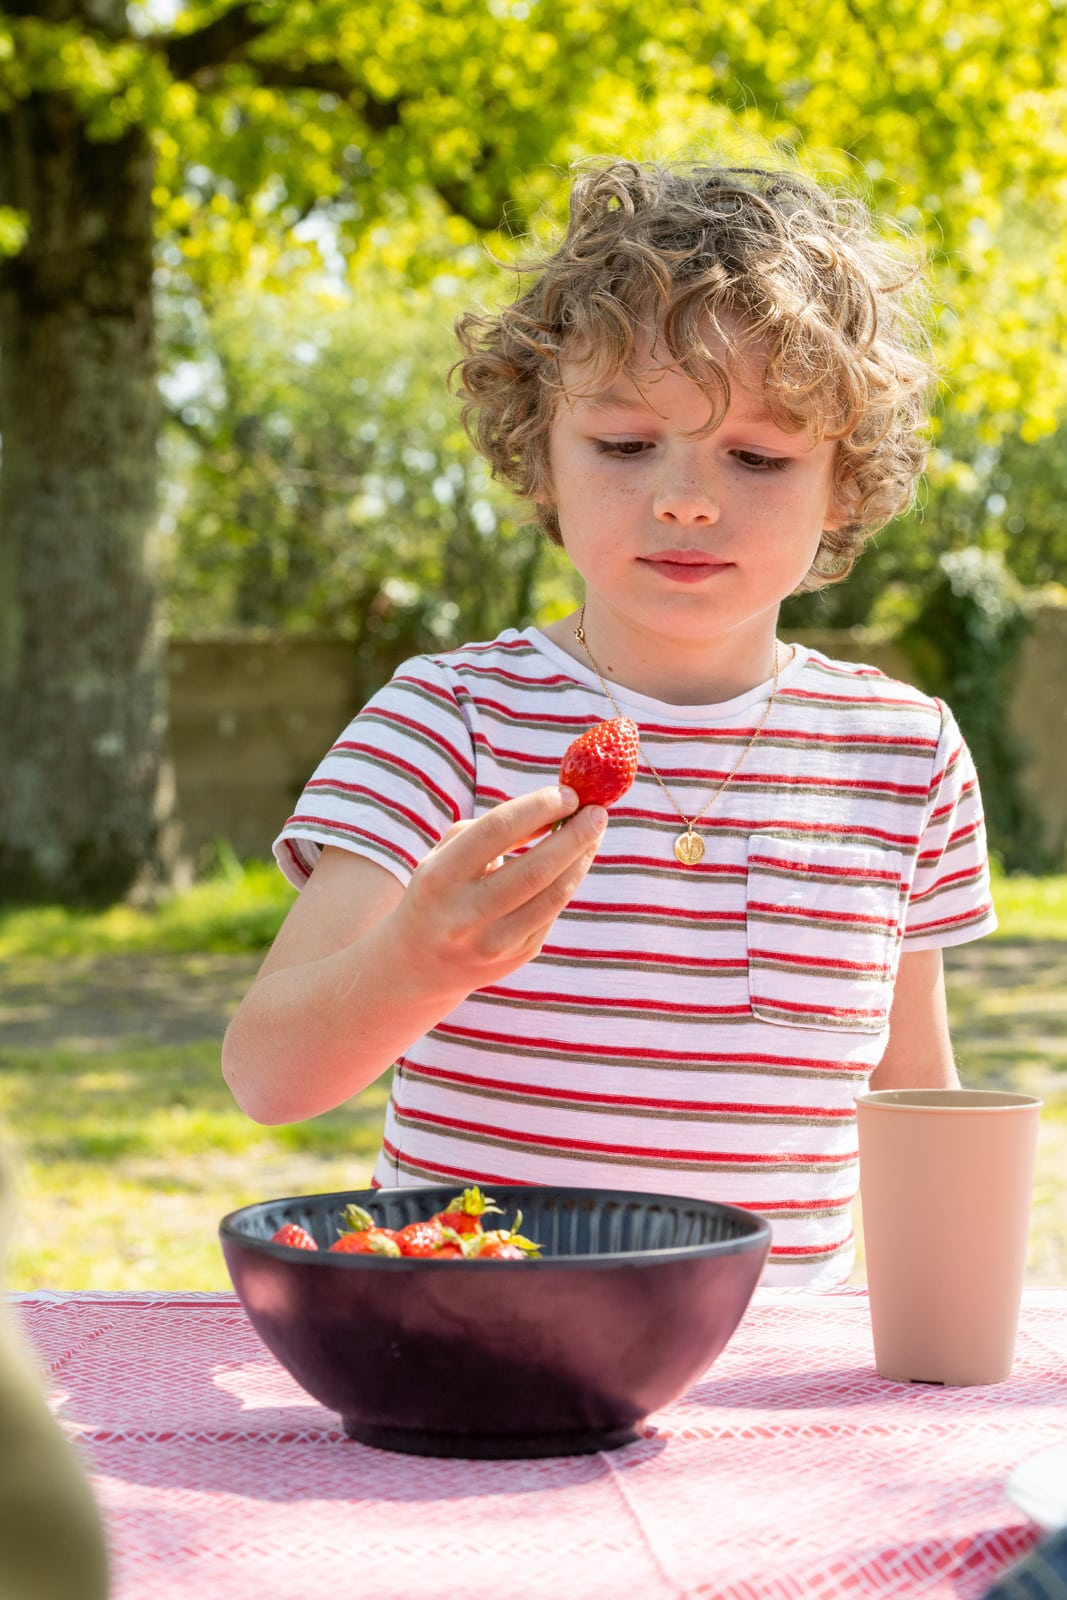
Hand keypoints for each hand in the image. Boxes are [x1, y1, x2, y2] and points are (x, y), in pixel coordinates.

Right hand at [388, 785, 606, 997]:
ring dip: (581, 858)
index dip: (538, 807)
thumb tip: (556, 810)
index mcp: (440, 877)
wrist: (420, 965)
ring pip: (554, 895)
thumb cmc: (439, 892)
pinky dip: (569, 881)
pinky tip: (576, 861)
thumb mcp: (447, 856)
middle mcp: (466, 914)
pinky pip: (552, 912)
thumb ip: (494, 829)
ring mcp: (494, 941)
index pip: (497, 831)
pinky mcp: (517, 956)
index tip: (568, 792)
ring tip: (595, 832)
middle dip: (574, 835)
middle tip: (597, 810)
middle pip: (535, 869)